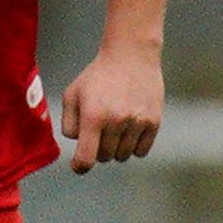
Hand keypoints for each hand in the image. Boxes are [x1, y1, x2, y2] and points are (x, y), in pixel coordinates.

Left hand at [62, 43, 164, 172]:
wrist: (132, 56)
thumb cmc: (98, 76)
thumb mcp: (72, 94)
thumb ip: (69, 123)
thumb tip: (78, 144)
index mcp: (93, 115)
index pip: (86, 157)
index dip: (80, 166)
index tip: (78, 166)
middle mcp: (116, 121)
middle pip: (104, 157)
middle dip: (98, 150)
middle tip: (99, 133)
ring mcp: (137, 122)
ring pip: (123, 156)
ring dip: (116, 149)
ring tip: (115, 130)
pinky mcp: (154, 122)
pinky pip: (141, 151)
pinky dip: (134, 147)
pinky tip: (130, 131)